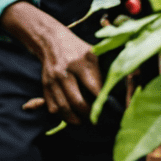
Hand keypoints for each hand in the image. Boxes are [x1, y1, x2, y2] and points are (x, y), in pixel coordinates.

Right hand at [0, 2, 99, 124]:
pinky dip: (61, 115)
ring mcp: (53, 79)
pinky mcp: (45, 85)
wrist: (51, 40)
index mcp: (80, 62)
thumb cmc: (76, 48)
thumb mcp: (92, 53)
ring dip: (74, 118)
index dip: (101, 102)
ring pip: (63, 107)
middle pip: (78, 102)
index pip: (93, 88)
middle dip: (88, 113)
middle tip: (95, 118)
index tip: (108, 109)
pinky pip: (52, 107)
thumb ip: (102, 69)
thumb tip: (115, 88)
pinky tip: (70, 115)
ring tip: (82, 121)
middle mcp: (65, 72)